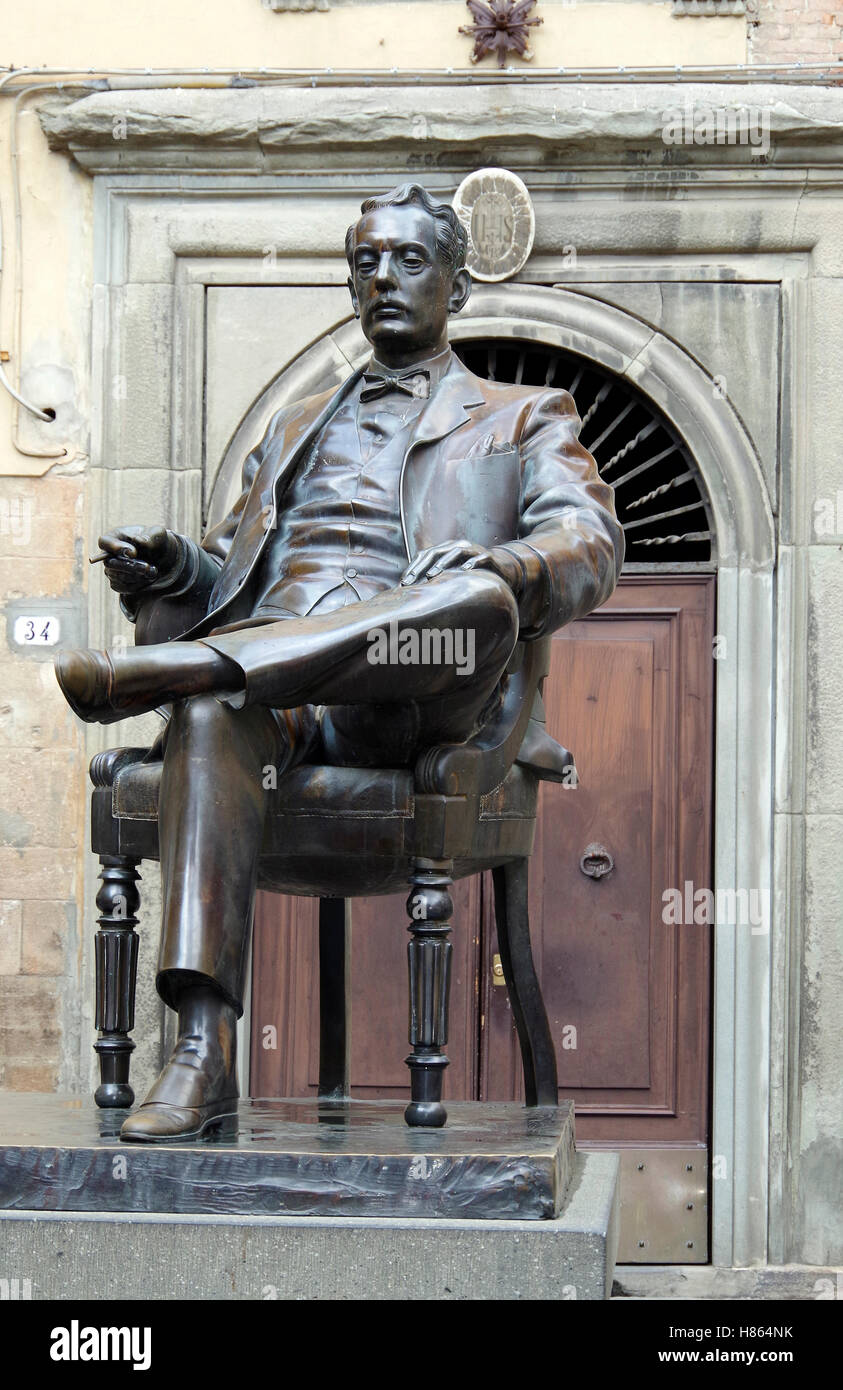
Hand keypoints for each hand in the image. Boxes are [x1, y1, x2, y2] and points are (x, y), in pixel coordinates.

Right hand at [95, 525, 179, 595]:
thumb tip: (140, 541)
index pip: (104, 542)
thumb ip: (151, 535)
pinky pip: (124, 587)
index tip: (133, 552)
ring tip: (153, 571)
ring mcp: (112, 570)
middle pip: (110, 563)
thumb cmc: (156, 542)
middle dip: (130, 566)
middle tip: (147, 567)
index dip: (116, 548)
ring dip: (137, 576)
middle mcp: (110, 554)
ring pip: (118, 577)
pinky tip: (149, 578)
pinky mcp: (119, 583)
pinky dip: (139, 584)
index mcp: (115, 537)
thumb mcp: (159, 534)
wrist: (163, 559)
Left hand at [401, 540, 521, 591]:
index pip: (425, 555)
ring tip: (432, 575)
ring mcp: (473, 550)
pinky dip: (471, 564)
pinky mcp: (488, 556)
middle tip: (412, 582)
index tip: (404, 584)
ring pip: (456, 552)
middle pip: (436, 552)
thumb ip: (436, 581)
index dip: (413, 568)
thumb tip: (414, 597)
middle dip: (423, 567)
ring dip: (443, 563)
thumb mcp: (452, 576)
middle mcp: (457, 546)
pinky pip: (479, 558)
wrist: (501, 570)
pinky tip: (463, 572)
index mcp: (446, 549)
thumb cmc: (471, 576)